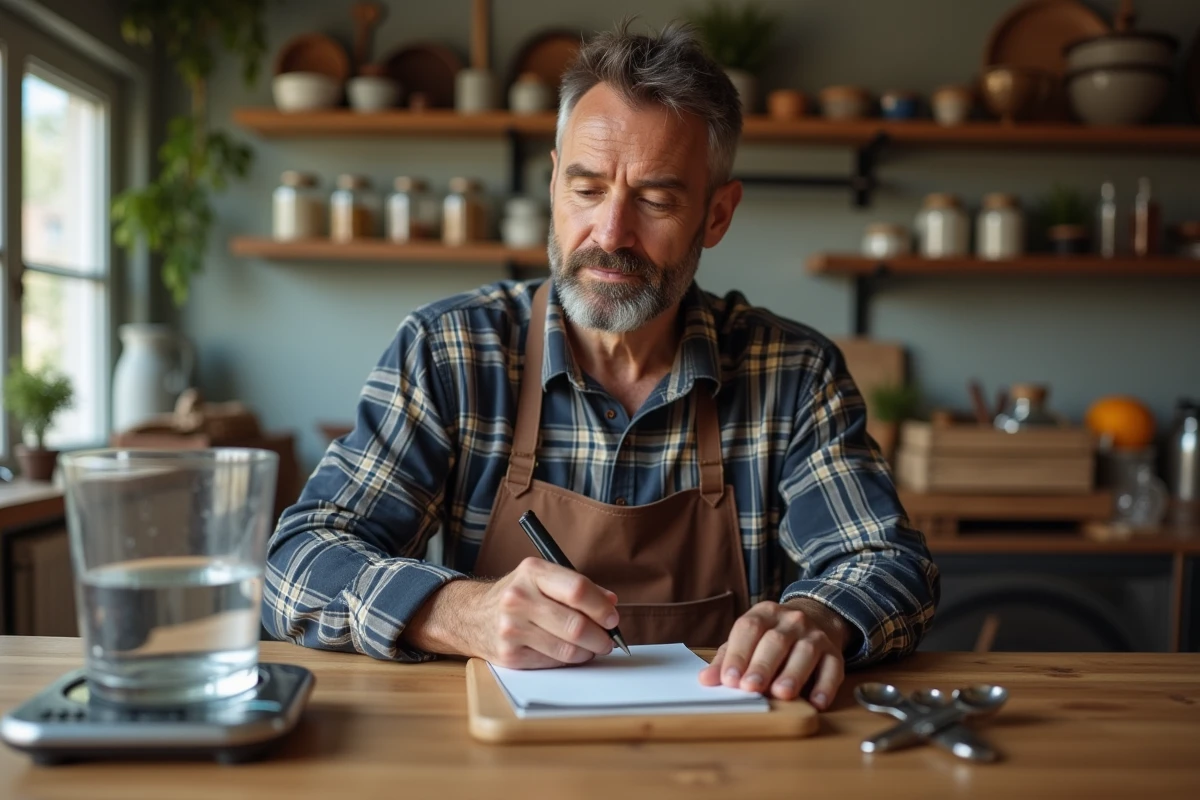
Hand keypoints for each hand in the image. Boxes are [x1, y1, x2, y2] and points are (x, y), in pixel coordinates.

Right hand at [403, 557, 618, 668]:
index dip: (601, 608)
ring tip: (592, 647)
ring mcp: (511, 629)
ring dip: (588, 652)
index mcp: (532, 572)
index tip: (612, 618)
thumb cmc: (517, 595)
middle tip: (608, 640)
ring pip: (567, 649)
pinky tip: (569, 652)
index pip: (578, 590)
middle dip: (601, 637)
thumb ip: (578, 588)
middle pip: (575, 625)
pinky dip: (568, 660)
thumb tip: (610, 604)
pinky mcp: (509, 656)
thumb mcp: (542, 578)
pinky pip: (553, 662)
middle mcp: (518, 599)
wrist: (470, 616)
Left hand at [698, 599, 850, 709]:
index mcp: (764, 613)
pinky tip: (816, 703)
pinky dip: (825, 686)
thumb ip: (727, 658)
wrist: (817, 618)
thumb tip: (706, 679)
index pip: (748, 629)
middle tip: (751, 687)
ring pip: (805, 652)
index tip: (729, 679)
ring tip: (782, 693)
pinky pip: (833, 668)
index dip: (738, 654)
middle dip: (762, 665)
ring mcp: (815, 635)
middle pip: (776, 640)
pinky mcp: (835, 653)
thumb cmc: (772, 636)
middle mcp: (791, 620)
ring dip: (793, 674)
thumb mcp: (748, 640)